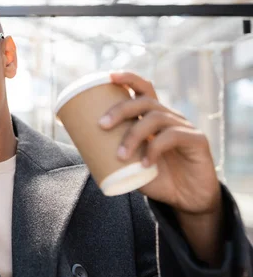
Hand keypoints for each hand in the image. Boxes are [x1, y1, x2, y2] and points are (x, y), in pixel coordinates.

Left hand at [99, 71, 223, 264]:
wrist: (187, 199)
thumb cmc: (156, 179)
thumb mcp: (130, 165)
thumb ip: (112, 153)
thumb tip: (80, 145)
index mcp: (153, 118)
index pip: (143, 89)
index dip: (128, 78)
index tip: (109, 76)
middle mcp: (169, 117)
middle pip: (144, 101)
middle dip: (120, 109)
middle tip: (102, 124)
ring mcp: (184, 127)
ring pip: (155, 118)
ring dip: (133, 135)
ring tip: (120, 155)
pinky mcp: (197, 140)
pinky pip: (173, 136)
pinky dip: (154, 149)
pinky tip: (145, 164)